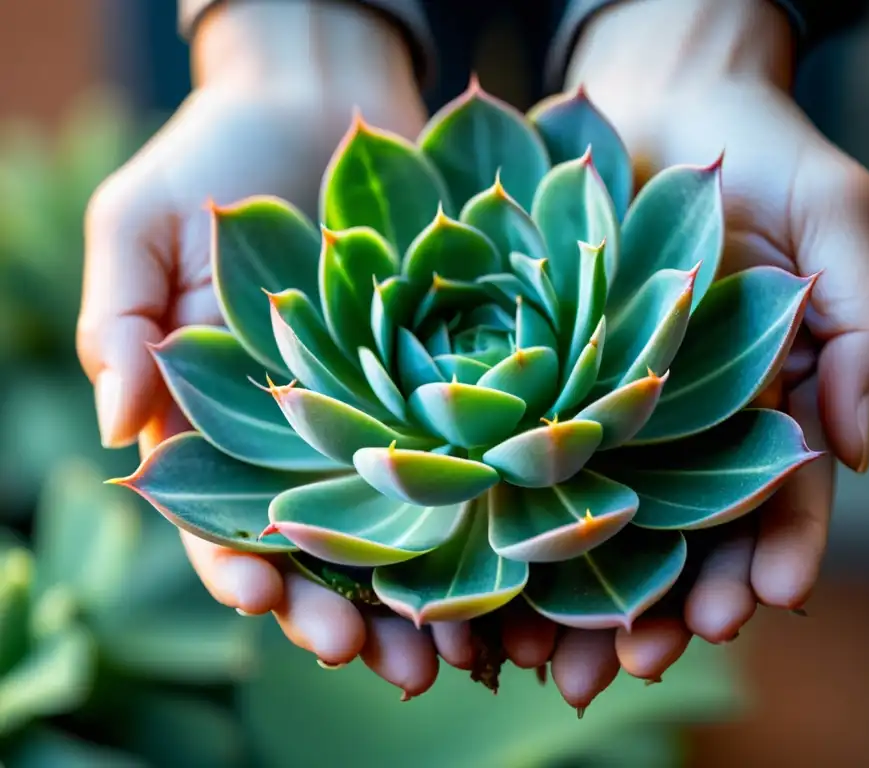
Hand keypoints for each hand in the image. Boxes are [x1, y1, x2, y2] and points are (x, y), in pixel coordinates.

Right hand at [76, 1, 456, 696]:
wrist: (317, 105)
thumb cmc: (215, 162)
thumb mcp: (140, 227)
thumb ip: (120, 321)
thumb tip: (114, 425)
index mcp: (222, 422)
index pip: (219, 515)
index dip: (236, 563)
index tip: (262, 600)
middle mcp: (305, 438)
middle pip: (321, 549)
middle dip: (343, 612)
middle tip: (383, 667)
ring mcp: (379, 419)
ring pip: (399, 528)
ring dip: (422, 598)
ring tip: (452, 658)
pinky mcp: (446, 389)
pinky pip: (465, 464)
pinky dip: (485, 523)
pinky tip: (511, 574)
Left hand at [525, 0, 868, 706]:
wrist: (660, 103)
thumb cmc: (762, 153)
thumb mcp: (838, 219)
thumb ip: (867, 322)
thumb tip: (859, 443)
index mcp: (771, 400)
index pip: (783, 496)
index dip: (778, 550)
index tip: (764, 599)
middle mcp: (691, 423)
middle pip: (683, 536)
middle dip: (667, 606)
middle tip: (638, 664)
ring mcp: (615, 411)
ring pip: (601, 524)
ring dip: (581, 599)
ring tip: (558, 665)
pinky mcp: (545, 387)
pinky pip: (528, 465)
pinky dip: (514, 527)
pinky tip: (490, 585)